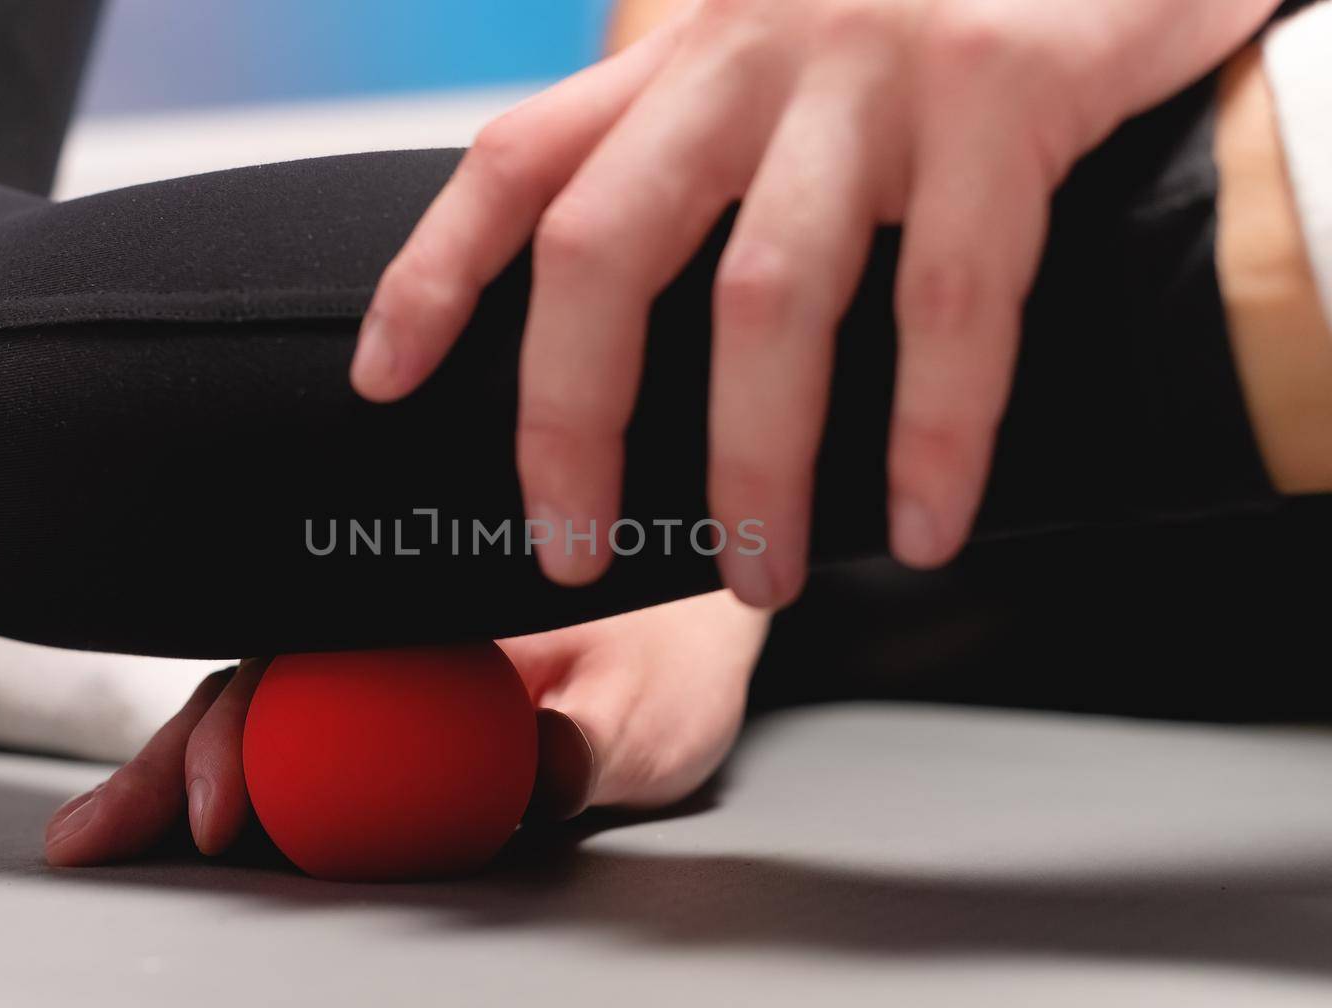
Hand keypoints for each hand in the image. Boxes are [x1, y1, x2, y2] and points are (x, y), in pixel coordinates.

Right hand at [43, 591, 768, 865]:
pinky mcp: (385, 690)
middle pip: (256, 681)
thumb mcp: (650, 705)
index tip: (222, 809)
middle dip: (175, 757)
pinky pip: (290, 721)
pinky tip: (181, 803)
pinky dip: (227, 764)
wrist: (699, 614)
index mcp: (441, 609)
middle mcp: (394, 623)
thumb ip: (585, 746)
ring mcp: (381, 655)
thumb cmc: (674, 645)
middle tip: (112, 833)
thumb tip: (522, 778)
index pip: (314, 666)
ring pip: (254, 699)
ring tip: (103, 827)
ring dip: (175, 762)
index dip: (251, 737)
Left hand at [350, 0, 1277, 606]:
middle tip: (572, 551)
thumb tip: (641, 311)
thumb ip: (702, 143)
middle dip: (570, 423)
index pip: (514, 165)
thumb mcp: (782, 50)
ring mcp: (869, 72)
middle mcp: (747, 55)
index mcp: (682, 57)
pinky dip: (935, 433)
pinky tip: (924, 526)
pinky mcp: (1001, 91)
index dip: (432, 276)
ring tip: (764, 578)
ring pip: (763, 301)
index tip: (382, 385)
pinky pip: (950, 302)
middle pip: (601, 250)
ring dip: (754, 465)